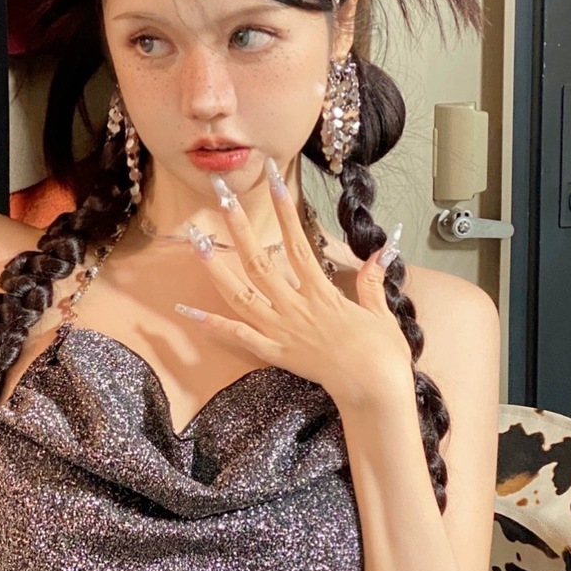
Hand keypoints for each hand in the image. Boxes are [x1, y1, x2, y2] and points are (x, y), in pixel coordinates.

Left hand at [174, 174, 413, 412]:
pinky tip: (187, 312)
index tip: (274, 180)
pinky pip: (238, 337)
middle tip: (221, 195)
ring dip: (216, 268)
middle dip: (239, 226)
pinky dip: (211, 324)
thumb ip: (372, 282)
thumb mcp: (381, 312)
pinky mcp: (274, 354)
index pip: (298, 243)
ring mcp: (281, 330)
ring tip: (196, 242)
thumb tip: (380, 253)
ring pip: (240, 294)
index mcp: (321, 292)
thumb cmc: (383, 353)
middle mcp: (295, 306)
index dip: (284, 209)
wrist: (374, 390)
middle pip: (259, 261)